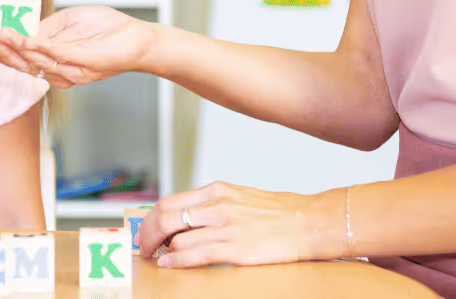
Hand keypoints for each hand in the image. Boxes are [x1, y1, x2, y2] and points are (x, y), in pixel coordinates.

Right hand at [0, 5, 154, 88]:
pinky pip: (61, 56)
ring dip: (17, 48)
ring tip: (0, 35)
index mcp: (54, 63)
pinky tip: (28, 39)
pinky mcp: (88, 64)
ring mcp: (74, 71)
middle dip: (1, 54)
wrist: (138, 37)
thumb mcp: (68, 22)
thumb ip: (45, 28)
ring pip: (39, 62)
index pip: (22, 61)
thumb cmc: (106, 29)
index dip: (0, 55)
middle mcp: (61, 73)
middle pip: (24, 66)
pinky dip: (42, 48)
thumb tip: (20, 28)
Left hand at [137, 181, 344, 267]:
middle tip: (143, 246)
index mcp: (217, 190)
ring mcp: (226, 226)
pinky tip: (169, 264)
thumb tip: (189, 217)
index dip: (152, 218)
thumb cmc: (280, 211)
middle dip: (149, 233)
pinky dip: (177, 260)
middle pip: (166, 217)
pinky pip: (196, 254)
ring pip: (178, 237)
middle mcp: (217, 205)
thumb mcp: (241, 197)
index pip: (171, 201)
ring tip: (158, 257)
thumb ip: (214, 204)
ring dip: (162, 250)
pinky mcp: (236, 248)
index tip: (146, 229)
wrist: (311, 221)